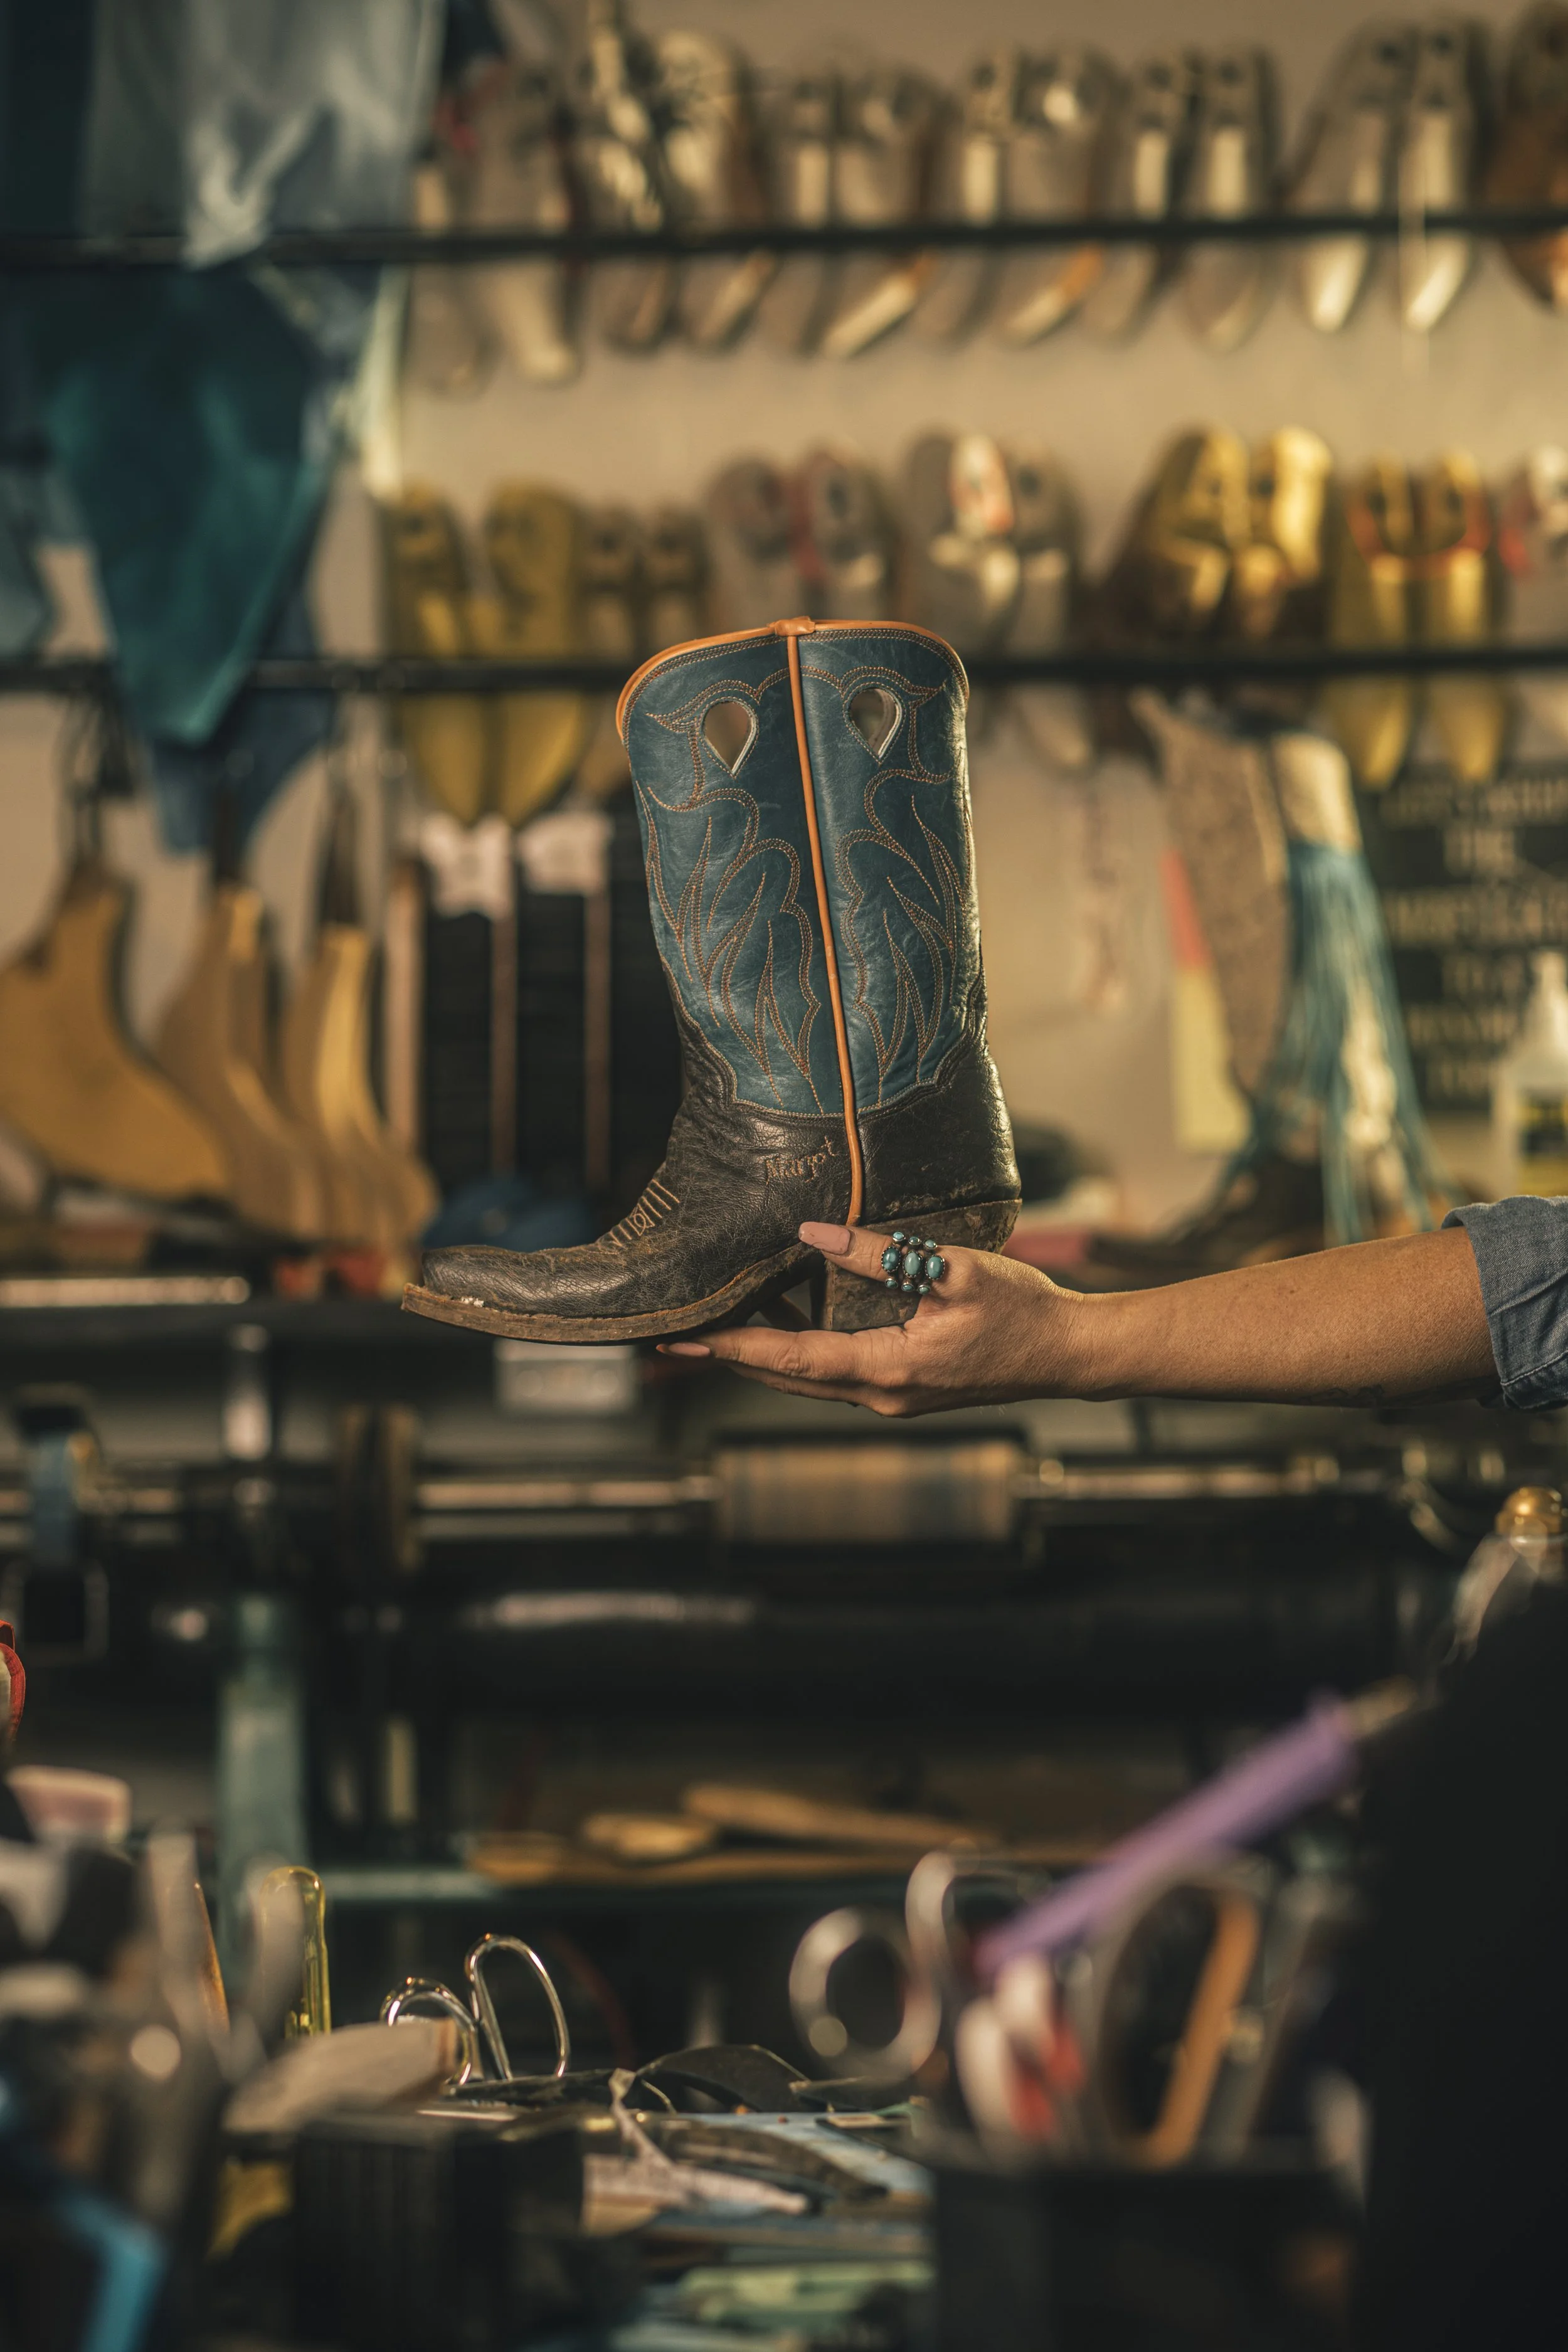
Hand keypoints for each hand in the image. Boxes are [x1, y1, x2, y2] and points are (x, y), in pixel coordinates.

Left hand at [658, 1221, 1089, 1415]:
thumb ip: (880, 1254)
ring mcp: (893, 1396)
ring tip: (713, 1323)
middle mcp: (883, 1393)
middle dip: (730, 1356)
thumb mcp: (954, 1270)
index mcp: (890, 1369)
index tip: (688, 1339)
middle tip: (673, 1341)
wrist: (1070, 1353)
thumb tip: (813, 1234)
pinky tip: (785, 1314)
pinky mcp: (903, 1386)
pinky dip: (801, 1348)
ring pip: (810, 1377)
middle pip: (788, 1377)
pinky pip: (836, 1371)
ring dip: (762, 1352)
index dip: (736, 1346)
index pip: (794, 1360)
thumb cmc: (1023, 1309)